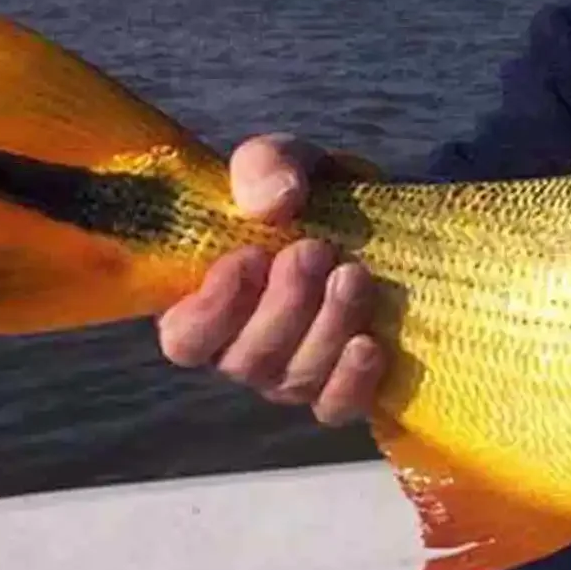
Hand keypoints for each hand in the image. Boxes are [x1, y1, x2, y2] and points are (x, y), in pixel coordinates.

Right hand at [154, 132, 386, 425]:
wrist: (386, 215)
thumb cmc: (315, 194)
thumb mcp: (289, 162)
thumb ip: (265, 164)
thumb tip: (274, 201)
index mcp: (211, 302)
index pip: (184, 338)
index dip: (209, 310)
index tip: (249, 257)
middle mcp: (245, 349)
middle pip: (245, 361)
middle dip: (283, 306)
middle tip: (315, 251)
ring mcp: (295, 373)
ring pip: (293, 380)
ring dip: (325, 327)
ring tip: (354, 275)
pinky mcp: (345, 386)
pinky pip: (337, 407)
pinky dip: (351, 381)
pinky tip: (370, 344)